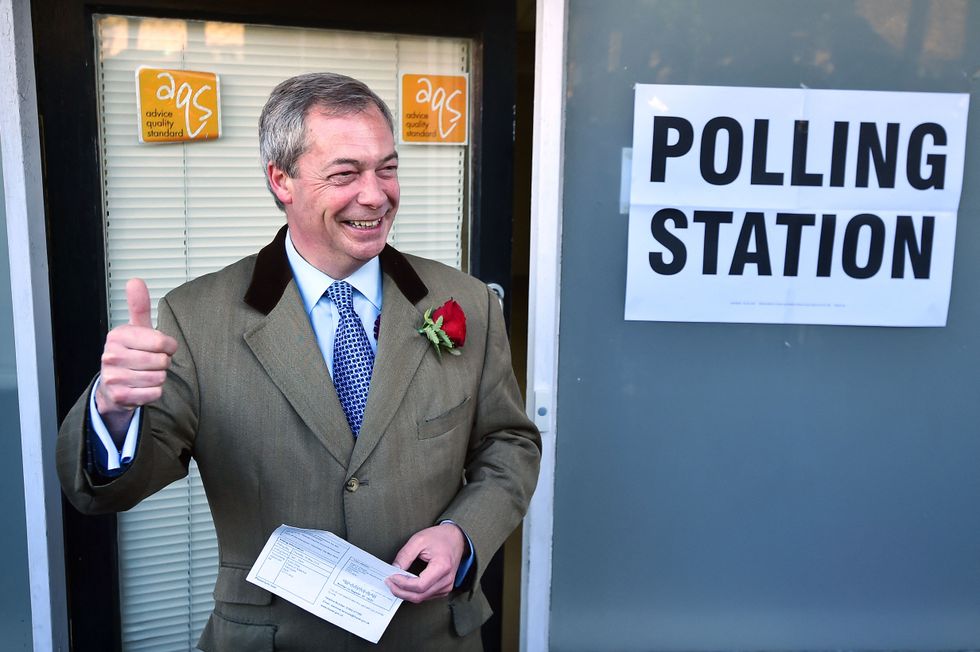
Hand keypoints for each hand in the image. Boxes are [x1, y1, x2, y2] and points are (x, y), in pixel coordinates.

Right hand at [95, 278, 177, 438]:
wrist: (113, 386)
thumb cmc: (131, 354)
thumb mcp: (135, 329)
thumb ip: (139, 307)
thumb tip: (135, 281)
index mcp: (117, 336)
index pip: (160, 342)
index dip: (169, 346)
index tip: (163, 347)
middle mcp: (111, 355)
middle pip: (161, 361)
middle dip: (163, 363)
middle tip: (152, 363)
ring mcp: (113, 377)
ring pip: (158, 378)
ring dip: (159, 378)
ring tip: (146, 374)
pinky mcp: (119, 397)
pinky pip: (154, 393)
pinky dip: (154, 392)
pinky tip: (142, 388)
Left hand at [386, 523, 464, 602]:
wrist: (456, 538)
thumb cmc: (440, 538)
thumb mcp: (419, 540)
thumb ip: (405, 555)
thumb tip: (394, 569)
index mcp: (442, 567)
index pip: (419, 585)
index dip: (402, 584)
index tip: (391, 577)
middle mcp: (446, 580)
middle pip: (419, 596)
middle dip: (400, 591)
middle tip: (389, 583)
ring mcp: (447, 586)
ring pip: (421, 598)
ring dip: (406, 593)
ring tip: (395, 583)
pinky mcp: (444, 589)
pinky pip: (426, 596)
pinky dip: (414, 593)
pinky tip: (406, 585)